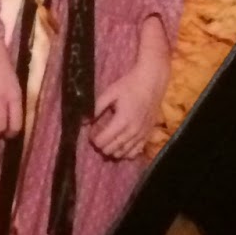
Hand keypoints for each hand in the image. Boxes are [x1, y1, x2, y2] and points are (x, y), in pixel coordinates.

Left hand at [90, 17, 170, 158]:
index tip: (91, 133)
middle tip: (97, 137)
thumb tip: (83, 121)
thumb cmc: (129, 85)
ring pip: (123, 153)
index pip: (103, 141)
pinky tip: (121, 148)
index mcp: (122, 121)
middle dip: (102, 146)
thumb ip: (96, 107)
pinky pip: (136, 151)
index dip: (94, 140)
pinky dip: (127, 153)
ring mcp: (142, 134)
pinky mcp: (148, 134)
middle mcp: (133, 131)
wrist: (152, 82)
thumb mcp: (110, 93)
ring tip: (107, 142)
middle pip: (112, 149)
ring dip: (113, 151)